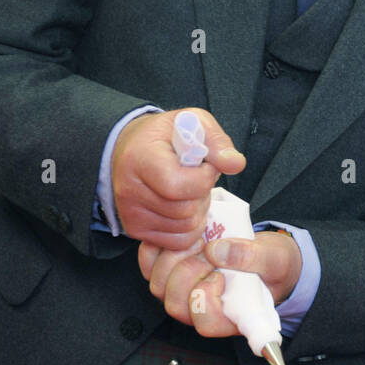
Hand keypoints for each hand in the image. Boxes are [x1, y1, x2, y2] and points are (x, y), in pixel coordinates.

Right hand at [111, 109, 245, 250]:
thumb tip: (236, 164)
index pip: (177, 186)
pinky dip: (190, 228)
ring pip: (185, 228)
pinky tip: (185, 206)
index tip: (205, 165)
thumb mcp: (195, 123)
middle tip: (197, 178)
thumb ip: (218, 142)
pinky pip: (178, 241)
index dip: (203, 178)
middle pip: (185, 211)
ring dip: (198, 211)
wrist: (133, 147)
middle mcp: (128, 190)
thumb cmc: (167, 135)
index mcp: (140, 159)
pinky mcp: (136, 230)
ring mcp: (130, 214)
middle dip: (202, 194)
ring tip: (189, 190)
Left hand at [137, 231, 302, 335]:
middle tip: (209, 248)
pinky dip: (160, 248)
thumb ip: (252, 257)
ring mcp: (183, 293)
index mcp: (229, 317)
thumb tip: (218, 250)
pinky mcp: (170, 273)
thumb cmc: (272, 265)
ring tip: (199, 239)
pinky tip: (181, 236)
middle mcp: (201, 311)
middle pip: (176, 304)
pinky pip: (149, 265)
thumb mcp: (275, 259)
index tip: (220, 276)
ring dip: (175, 257)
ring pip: (160, 285)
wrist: (264, 254)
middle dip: (190, 270)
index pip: (205, 322)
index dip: (205, 298)